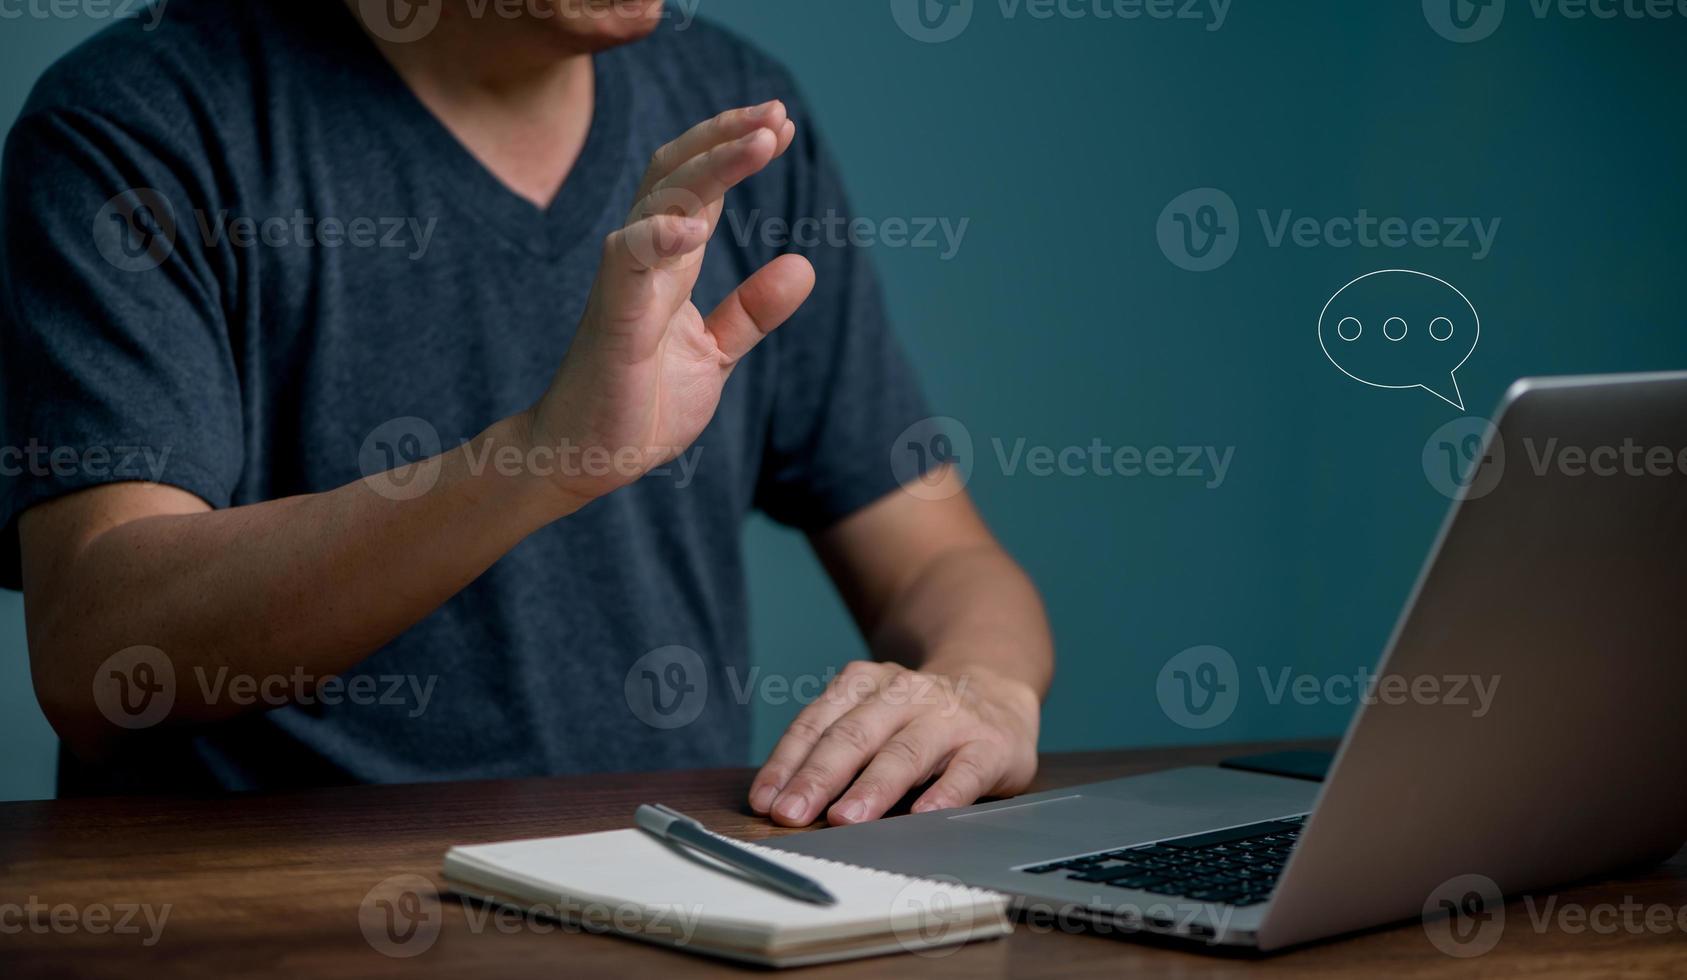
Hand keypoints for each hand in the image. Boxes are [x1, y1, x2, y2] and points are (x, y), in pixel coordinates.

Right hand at [524, 101, 813, 508]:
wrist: (587, 457)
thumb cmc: (640, 404)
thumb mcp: (714, 352)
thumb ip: (752, 310)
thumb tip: (805, 265)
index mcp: (669, 262)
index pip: (700, 186)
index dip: (735, 148)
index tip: (780, 124)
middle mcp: (644, 259)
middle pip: (678, 172)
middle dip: (726, 136)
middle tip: (776, 114)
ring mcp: (624, 283)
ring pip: (660, 200)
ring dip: (711, 166)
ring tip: (761, 141)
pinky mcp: (611, 319)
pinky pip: (627, 261)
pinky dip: (658, 237)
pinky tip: (695, 225)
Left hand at [749, 661, 1040, 825]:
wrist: (996, 689)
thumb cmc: (919, 718)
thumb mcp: (872, 715)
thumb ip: (834, 747)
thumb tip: (780, 801)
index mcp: (866, 685)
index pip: (818, 723)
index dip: (787, 762)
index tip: (765, 800)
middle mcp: (905, 694)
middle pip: (854, 736)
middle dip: (818, 778)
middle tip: (790, 814)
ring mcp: (948, 718)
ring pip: (905, 752)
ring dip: (872, 787)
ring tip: (844, 819)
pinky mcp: (988, 745)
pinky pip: (964, 772)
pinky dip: (943, 794)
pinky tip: (922, 816)